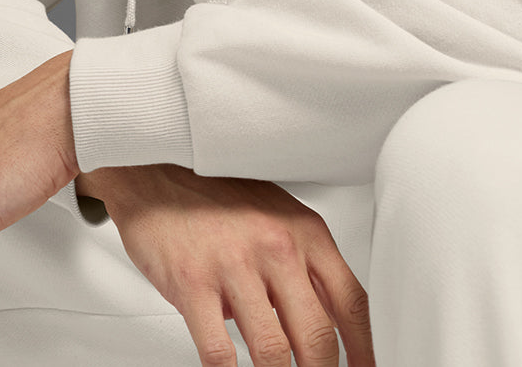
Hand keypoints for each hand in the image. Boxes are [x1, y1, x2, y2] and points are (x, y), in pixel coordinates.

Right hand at [79, 162, 374, 366]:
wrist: (158, 173)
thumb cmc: (219, 198)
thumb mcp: (278, 219)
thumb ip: (305, 269)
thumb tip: (331, 329)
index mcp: (306, 232)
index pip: (352, 304)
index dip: (364, 353)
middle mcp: (277, 246)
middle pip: (318, 337)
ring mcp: (235, 265)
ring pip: (273, 353)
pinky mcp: (193, 283)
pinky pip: (220, 353)